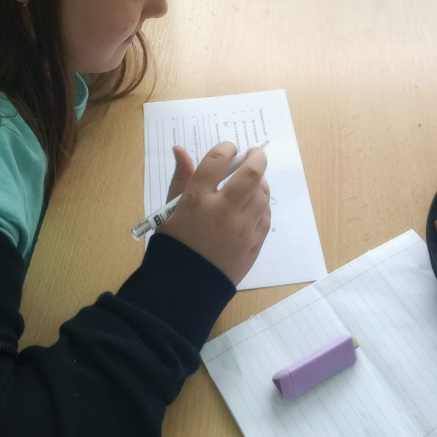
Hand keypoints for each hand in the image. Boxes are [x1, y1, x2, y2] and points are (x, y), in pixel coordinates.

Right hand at [158, 142, 270, 285]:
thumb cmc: (174, 245)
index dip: (226, 148)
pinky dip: (263, 204)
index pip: (217, 161)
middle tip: (255, 153)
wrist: (185, 288)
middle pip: (250, 173)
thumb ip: (180, 178)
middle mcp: (222, 210)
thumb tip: (180, 149)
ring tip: (254, 179)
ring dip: (260, 181)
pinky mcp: (253, 244)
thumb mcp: (170, 210)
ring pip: (262, 194)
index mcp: (197, 200)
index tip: (229, 148)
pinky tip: (255, 203)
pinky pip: (266, 216)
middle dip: (256, 157)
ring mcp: (241, 228)